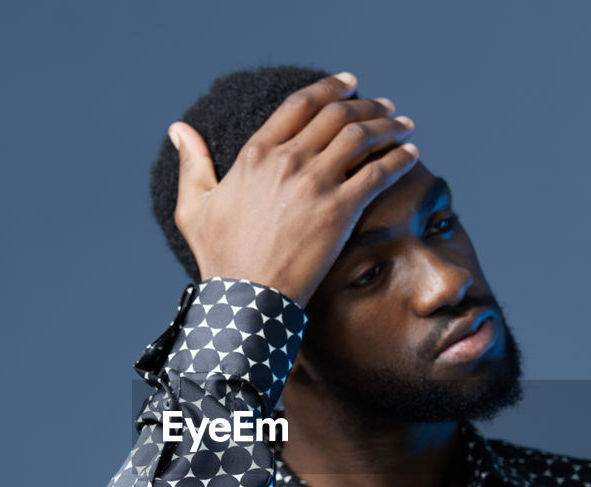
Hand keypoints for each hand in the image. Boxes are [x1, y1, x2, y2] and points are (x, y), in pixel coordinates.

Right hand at [168, 72, 418, 306]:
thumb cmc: (220, 259)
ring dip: (388, 124)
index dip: (330, 88)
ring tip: (404, 124)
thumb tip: (179, 128)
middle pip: (338, 114)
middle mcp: (287, 160)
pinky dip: (399, 158)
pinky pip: (378, 173)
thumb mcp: (193, 208)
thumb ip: (192, 164)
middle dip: (367, 103)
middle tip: (386, 104)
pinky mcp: (340, 210)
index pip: (300, 104)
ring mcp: (315, 184)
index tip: (350, 83)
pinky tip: (412, 154)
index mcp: (255, 153)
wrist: (247, 299)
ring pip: (361, 136)